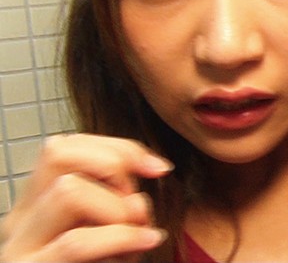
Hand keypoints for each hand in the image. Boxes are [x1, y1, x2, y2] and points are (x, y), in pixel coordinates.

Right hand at [0, 134, 171, 261]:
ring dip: (116, 208)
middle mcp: (18, 224)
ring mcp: (19, 251)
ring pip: (68, 191)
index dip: (117, 147)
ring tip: (136, 234)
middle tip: (137, 207)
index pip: (64, 146)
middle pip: (58, 154)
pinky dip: (121, 237)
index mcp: (35, 208)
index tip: (159, 168)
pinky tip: (146, 242)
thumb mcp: (111, 235)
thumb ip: (120, 202)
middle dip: (113, 169)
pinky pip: (77, 242)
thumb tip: (150, 170)